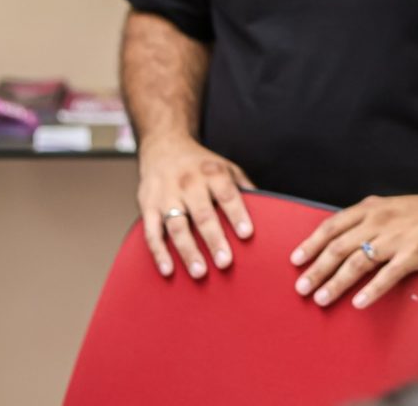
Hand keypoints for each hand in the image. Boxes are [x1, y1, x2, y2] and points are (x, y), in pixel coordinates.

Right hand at [136, 133, 255, 279]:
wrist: (164, 147)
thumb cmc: (201, 164)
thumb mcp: (226, 167)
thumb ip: (245, 188)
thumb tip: (270, 209)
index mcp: (212, 173)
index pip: (228, 195)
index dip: (237, 214)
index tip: (246, 234)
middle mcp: (189, 183)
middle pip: (202, 214)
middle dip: (214, 239)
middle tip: (225, 262)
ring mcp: (166, 195)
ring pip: (177, 226)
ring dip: (188, 251)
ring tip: (200, 272)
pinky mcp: (147, 206)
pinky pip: (152, 232)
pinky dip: (159, 252)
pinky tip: (168, 270)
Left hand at [289, 193, 417, 309]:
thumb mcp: (391, 207)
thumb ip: (367, 220)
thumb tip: (341, 240)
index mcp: (372, 208)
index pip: (332, 226)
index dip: (311, 243)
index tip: (295, 260)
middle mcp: (379, 221)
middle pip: (339, 247)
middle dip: (316, 269)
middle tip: (301, 289)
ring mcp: (396, 238)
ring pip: (357, 262)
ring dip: (335, 282)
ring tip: (321, 299)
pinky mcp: (414, 254)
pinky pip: (387, 275)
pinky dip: (370, 290)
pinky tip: (358, 303)